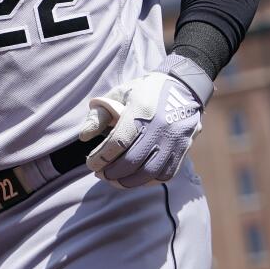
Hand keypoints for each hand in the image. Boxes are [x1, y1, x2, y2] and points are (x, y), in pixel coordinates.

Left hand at [78, 58, 209, 188]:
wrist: (183, 87)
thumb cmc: (144, 91)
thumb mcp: (118, 94)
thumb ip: (99, 114)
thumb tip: (84, 136)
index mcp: (141, 109)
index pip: (118, 141)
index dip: (101, 157)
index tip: (90, 163)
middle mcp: (160, 126)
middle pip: (133, 160)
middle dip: (112, 172)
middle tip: (100, 174)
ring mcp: (175, 139)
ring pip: (149, 172)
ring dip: (128, 181)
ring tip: (114, 180)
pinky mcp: (184, 148)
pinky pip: (166, 174)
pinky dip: (148, 181)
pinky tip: (135, 179)